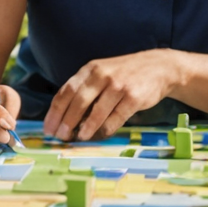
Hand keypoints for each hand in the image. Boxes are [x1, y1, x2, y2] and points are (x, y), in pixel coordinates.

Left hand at [44, 50, 182, 140]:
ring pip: (96, 112)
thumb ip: (85, 89)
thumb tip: (64, 117)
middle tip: (60, 136)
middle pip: (78, 101)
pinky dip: (105, 130)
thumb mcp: (102, 73)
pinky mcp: (133, 98)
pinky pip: (115, 118)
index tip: (48, 128)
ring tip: (78, 138)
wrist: (159, 67)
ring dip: (85, 128)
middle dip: (66, 121)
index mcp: (90, 69)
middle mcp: (102, 75)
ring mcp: (118, 86)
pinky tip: (99, 135)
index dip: (55, 111)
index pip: (66, 91)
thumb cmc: (125, 73)